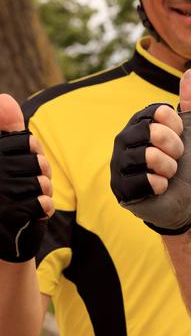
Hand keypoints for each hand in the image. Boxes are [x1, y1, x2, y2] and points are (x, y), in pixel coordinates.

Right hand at [0, 94, 52, 261]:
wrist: (1, 237)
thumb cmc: (4, 191)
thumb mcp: (6, 157)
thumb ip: (5, 128)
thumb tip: (3, 98)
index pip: (28, 142)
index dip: (34, 153)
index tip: (25, 163)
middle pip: (38, 162)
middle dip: (42, 174)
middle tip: (28, 185)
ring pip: (42, 183)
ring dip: (43, 192)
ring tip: (29, 198)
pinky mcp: (7, 215)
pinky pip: (41, 203)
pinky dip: (43, 208)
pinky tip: (32, 212)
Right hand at [110, 69, 190, 234]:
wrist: (189, 201)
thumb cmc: (189, 164)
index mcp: (140, 122)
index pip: (161, 113)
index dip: (178, 129)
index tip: (180, 139)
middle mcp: (124, 139)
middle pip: (154, 133)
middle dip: (175, 149)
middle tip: (176, 159)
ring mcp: (118, 163)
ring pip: (149, 157)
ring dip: (170, 169)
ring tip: (168, 174)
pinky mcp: (119, 188)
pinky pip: (145, 182)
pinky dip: (161, 187)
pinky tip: (160, 189)